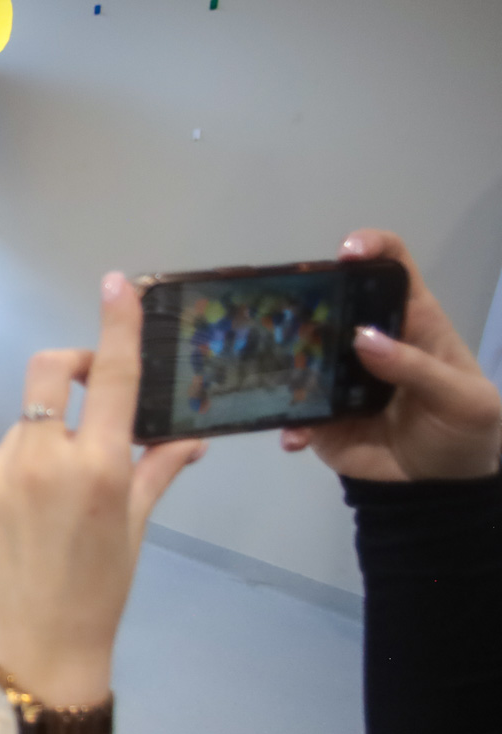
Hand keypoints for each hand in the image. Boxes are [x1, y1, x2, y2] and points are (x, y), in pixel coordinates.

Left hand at [0, 272, 205, 705]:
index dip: (116, 324)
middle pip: (48, 370)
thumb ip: (157, 467)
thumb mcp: (136, 525)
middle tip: (84, 389)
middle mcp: (43, 459)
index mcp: (98, 467)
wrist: (36, 643)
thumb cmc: (100, 587)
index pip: (113, 378)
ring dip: (41, 440)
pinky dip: (12, 473)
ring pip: (24, 424)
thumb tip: (191, 436)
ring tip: (50, 499)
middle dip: (70, 366)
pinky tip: (20, 518)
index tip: (117, 283)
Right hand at [280, 229, 501, 480]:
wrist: (442, 486)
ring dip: (281, 358)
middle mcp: (365, 338)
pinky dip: (288, 422)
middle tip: (282, 308)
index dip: (370, 247)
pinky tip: (295, 435)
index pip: (390, 265)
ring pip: (299, 352)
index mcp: (407, 320)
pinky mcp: (318, 413)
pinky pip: (292, 411)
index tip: (347, 253)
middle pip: (329, 301)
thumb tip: (363, 339)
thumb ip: (419, 369)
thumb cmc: (464, 428)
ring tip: (270, 370)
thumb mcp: (463, 400)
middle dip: (303, 297)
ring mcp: (336, 374)